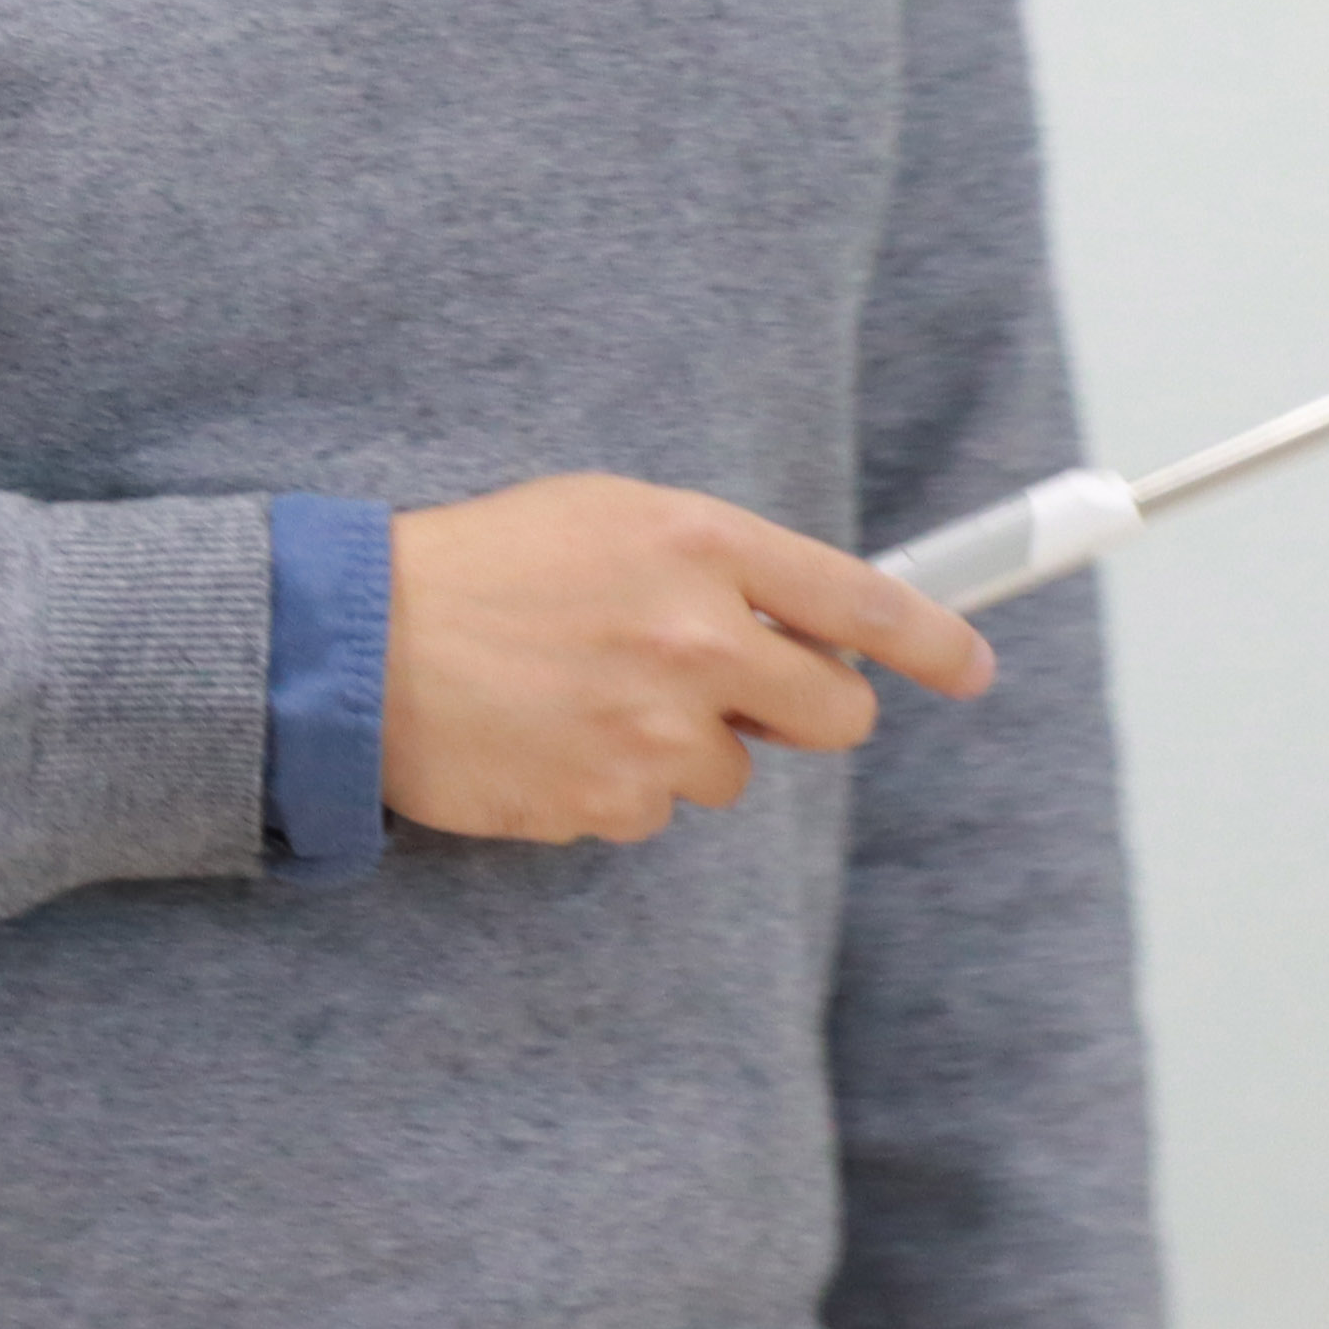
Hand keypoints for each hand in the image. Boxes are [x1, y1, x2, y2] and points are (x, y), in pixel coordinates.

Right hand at [376, 476, 994, 844]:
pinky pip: (654, 812)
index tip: (972, 667)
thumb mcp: (609, 516)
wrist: (356, 642)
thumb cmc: (482, 565)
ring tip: (587, 697)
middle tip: (740, 693)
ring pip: (733, 770)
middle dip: (803, 711)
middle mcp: (697, 635)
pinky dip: (614, 786)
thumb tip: (804, 624)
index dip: (933, 640)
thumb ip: (716, 561)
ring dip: (682, 746)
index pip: (860, 600)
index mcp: (700, 543)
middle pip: (833, 711)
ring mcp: (658, 727)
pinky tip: (551, 739)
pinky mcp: (613, 798)